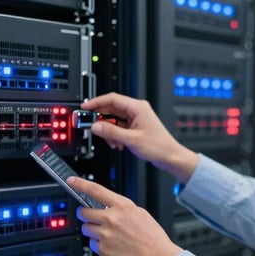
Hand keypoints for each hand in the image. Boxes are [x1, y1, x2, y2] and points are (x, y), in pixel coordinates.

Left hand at [70, 176, 182, 255]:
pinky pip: (91, 243)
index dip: (80, 184)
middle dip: (85, 214)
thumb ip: (121, 208)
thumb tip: (108, 207)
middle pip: (83, 212)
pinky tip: (111, 245)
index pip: (95, 190)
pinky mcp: (102, 249)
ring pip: (86, 228)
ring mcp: (105, 234)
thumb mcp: (140, 213)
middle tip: (92, 217)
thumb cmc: (152, 237)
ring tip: (107, 234)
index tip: (72, 181)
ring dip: (92, 230)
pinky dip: (98, 244)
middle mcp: (111, 218)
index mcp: (122, 206)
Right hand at [81, 92, 197, 182]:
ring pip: (113, 120)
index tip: (85, 108)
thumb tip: (95, 126)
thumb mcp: (131, 139)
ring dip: (108, 131)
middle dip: (101, 120)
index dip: (96, 102)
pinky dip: (114, 135)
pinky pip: (118, 127)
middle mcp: (136, 110)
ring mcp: (135, 119)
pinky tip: (117, 143)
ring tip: (111, 141)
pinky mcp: (134, 127)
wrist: (170, 156)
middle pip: (111, 109)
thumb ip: (111, 132)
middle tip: (92, 127)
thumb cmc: (159, 146)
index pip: (112, 99)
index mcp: (137, 107)